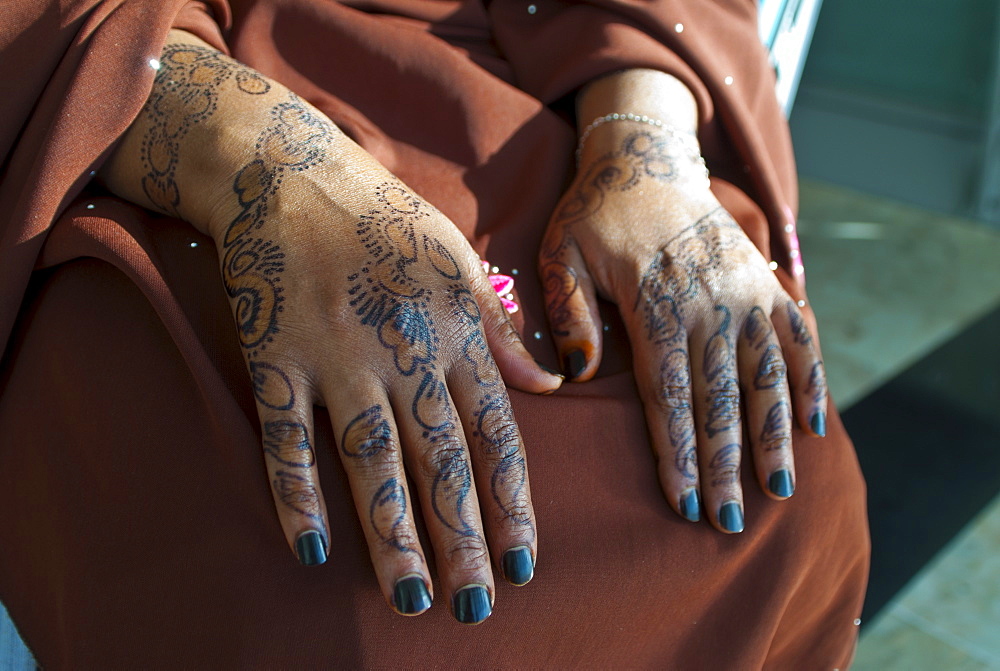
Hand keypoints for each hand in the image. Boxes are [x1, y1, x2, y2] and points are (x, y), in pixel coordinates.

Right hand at [215, 109, 563, 621]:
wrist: (290, 170)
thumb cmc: (384, 218)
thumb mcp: (460, 259)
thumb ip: (503, 328)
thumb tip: (554, 382)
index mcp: (454, 332)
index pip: (495, 435)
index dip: (512, 503)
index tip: (525, 563)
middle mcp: (402, 351)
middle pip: (439, 461)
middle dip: (462, 539)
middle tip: (477, 607)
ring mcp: (336, 356)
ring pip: (371, 461)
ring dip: (393, 534)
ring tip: (413, 599)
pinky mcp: (275, 356)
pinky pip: (286, 435)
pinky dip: (295, 492)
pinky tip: (310, 549)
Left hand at [539, 122, 826, 532]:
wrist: (649, 158)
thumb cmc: (595, 214)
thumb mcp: (560, 253)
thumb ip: (568, 313)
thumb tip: (576, 375)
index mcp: (655, 305)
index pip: (668, 397)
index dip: (678, 455)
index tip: (686, 504)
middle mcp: (709, 304)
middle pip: (719, 399)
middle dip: (724, 465)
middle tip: (729, 523)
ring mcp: (745, 292)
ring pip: (766, 377)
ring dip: (773, 436)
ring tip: (778, 490)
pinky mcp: (767, 282)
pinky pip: (797, 337)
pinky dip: (808, 380)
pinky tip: (811, 425)